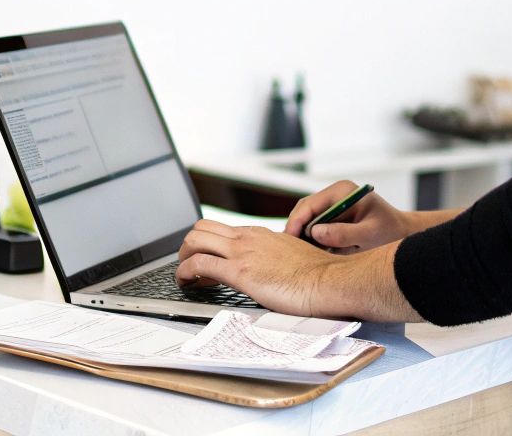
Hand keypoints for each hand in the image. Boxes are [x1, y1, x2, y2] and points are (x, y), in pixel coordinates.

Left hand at [176, 219, 342, 316]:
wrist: (329, 281)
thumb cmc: (318, 275)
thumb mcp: (293, 257)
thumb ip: (277, 258)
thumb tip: (273, 269)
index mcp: (261, 234)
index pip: (223, 229)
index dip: (208, 244)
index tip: (207, 261)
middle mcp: (248, 238)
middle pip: (201, 227)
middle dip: (188, 246)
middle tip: (188, 265)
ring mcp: (242, 252)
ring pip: (194, 240)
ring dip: (182, 257)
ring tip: (184, 276)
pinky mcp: (239, 272)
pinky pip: (199, 264)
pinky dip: (185, 272)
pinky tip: (187, 283)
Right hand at [283, 181, 412, 253]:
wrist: (402, 234)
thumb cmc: (390, 232)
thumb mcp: (369, 234)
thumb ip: (344, 233)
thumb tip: (315, 233)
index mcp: (342, 191)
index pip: (310, 204)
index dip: (297, 221)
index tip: (290, 239)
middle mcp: (335, 195)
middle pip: (305, 210)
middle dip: (296, 229)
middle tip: (289, 252)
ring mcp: (333, 206)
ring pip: (308, 219)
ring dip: (302, 235)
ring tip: (297, 255)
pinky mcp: (334, 218)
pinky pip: (315, 227)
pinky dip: (311, 240)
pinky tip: (309, 255)